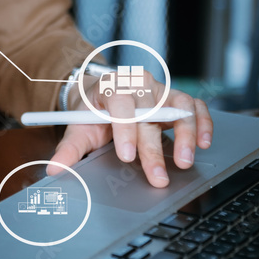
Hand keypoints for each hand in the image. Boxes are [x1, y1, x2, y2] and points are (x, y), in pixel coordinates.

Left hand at [47, 71, 212, 187]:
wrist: (101, 94)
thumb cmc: (92, 112)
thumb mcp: (78, 128)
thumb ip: (68, 149)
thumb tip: (54, 169)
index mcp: (110, 86)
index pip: (120, 102)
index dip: (125, 128)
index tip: (127, 155)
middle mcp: (137, 83)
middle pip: (150, 111)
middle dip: (153, 147)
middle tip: (156, 175)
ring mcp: (160, 89)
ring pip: (178, 105)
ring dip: (185, 134)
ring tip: (184, 161)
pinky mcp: (177, 97)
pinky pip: (195, 105)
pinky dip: (203, 122)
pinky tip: (204, 142)